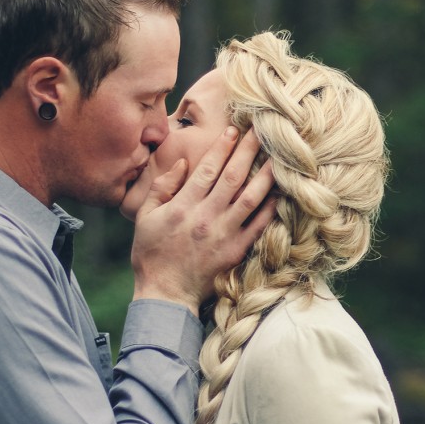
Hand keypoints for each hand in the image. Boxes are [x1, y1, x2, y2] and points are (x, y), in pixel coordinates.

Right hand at [130, 127, 275, 315]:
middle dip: (248, 151)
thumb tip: (180, 163)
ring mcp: (223, 234)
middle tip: (262, 131)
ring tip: (278, 157)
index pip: (208, 169)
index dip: (222, 147)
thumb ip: (162, 188)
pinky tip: (279, 193)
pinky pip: (258, 226)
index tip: (234, 129)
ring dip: (265, 176)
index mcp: (183, 206)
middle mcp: (206, 217)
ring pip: (250, 198)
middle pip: (233, 177)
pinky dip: (270, 209)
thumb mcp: (145, 217)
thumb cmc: (151, 254)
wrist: (165, 294)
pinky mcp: (236, 250)